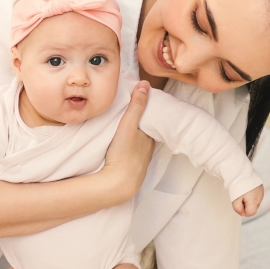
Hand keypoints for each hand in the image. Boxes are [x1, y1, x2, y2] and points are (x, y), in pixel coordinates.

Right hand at [102, 81, 154, 202]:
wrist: (117, 184)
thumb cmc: (124, 154)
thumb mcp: (128, 125)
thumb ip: (136, 106)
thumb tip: (145, 84)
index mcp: (150, 138)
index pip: (152, 121)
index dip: (147, 112)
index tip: (141, 102)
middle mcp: (147, 150)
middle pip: (145, 133)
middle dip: (141, 124)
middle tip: (131, 113)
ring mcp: (139, 161)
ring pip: (139, 144)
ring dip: (134, 137)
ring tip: (125, 128)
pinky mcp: (130, 170)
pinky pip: (131, 155)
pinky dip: (128, 148)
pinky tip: (120, 147)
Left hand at [232, 185, 263, 216]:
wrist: (240, 172)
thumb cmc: (237, 185)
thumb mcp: (235, 200)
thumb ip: (238, 209)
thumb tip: (243, 214)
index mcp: (254, 200)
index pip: (251, 213)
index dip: (244, 211)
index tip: (239, 205)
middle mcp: (260, 197)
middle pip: (253, 208)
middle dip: (246, 205)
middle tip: (239, 197)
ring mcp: (261, 192)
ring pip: (255, 202)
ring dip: (249, 200)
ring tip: (243, 192)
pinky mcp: (260, 188)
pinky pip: (256, 196)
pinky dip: (251, 195)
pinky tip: (246, 190)